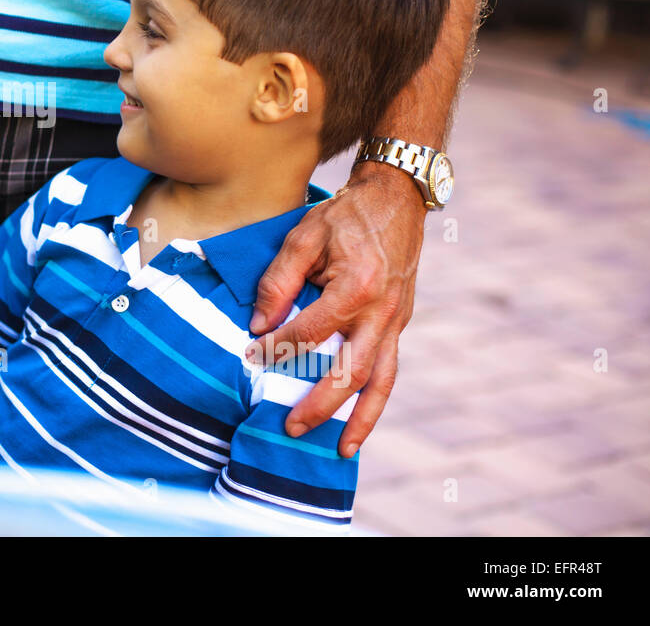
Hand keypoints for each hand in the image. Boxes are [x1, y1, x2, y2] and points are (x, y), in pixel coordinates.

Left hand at [248, 163, 426, 457]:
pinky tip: (360, 423)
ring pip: (379, 382)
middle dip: (318, 405)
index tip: (250, 355)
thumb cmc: (345, 216)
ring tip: (340, 450)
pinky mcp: (400, 325)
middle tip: (288, 426)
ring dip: (360, 419)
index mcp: (355, 288)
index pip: (309, 332)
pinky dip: (376, 401)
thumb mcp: (303, 237)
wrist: (396, 199)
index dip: (277, 347)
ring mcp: (396, 322)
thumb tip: (259, 326)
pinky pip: (389, 371)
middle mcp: (381, 313)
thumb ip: (278, 282)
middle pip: (348, 372)